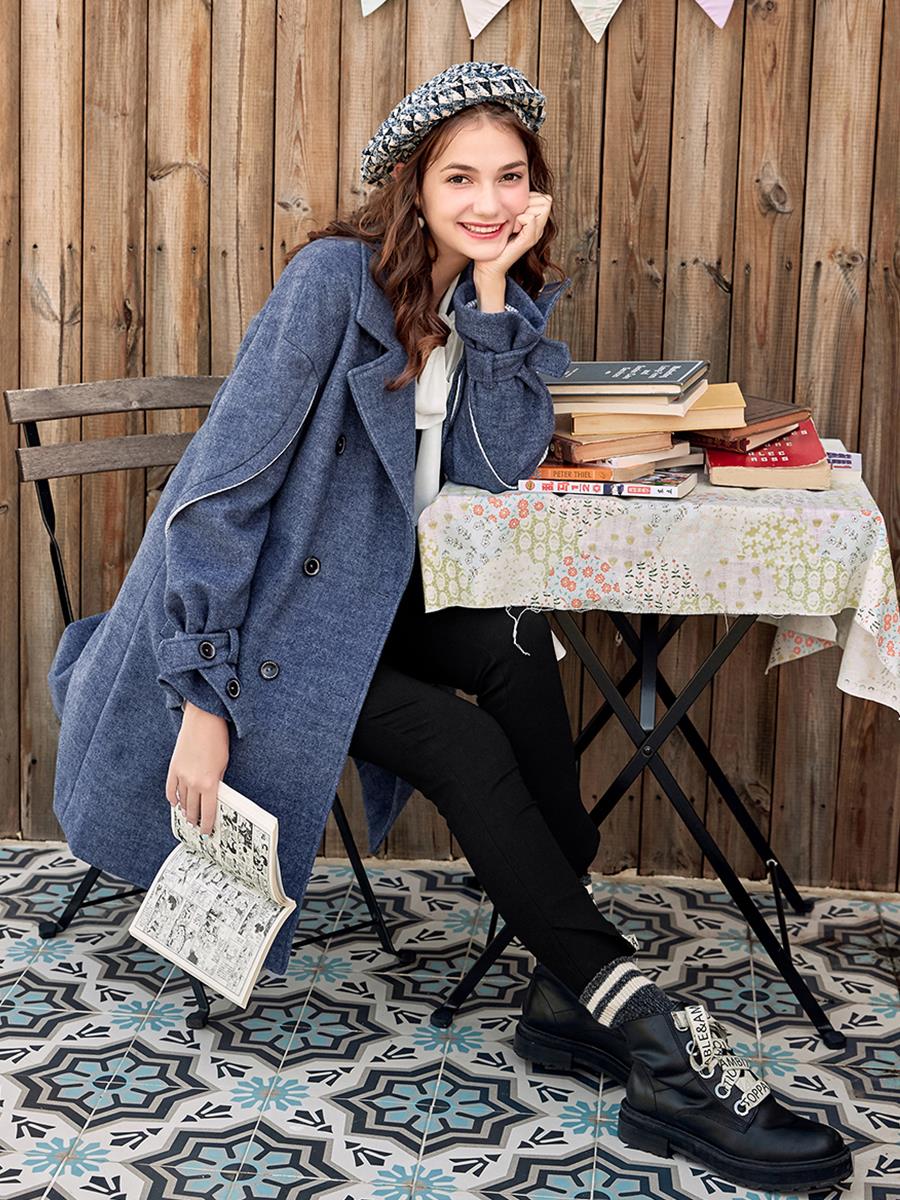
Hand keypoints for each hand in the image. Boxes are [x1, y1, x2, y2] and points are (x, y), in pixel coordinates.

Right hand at [165, 701, 228, 834]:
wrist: (203, 720)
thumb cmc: (217, 739)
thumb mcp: (223, 764)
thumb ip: (217, 782)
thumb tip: (213, 795)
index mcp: (210, 783)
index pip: (208, 812)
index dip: (208, 824)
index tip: (207, 831)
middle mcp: (194, 782)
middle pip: (193, 809)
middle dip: (196, 820)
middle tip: (198, 826)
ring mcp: (181, 775)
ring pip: (181, 801)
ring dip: (185, 811)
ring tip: (188, 817)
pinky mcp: (173, 768)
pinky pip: (171, 789)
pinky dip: (173, 798)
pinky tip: (176, 803)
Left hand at [472, 191, 552, 281]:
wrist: (488, 264)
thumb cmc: (494, 240)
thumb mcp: (507, 218)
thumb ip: (516, 206)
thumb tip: (518, 187)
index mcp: (536, 222)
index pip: (545, 198)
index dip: (531, 198)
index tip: (516, 212)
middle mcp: (539, 228)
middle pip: (546, 200)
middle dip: (528, 203)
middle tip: (514, 219)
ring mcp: (535, 235)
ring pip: (541, 207)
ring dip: (524, 211)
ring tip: (513, 225)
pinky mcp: (528, 241)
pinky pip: (531, 219)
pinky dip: (520, 219)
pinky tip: (512, 229)